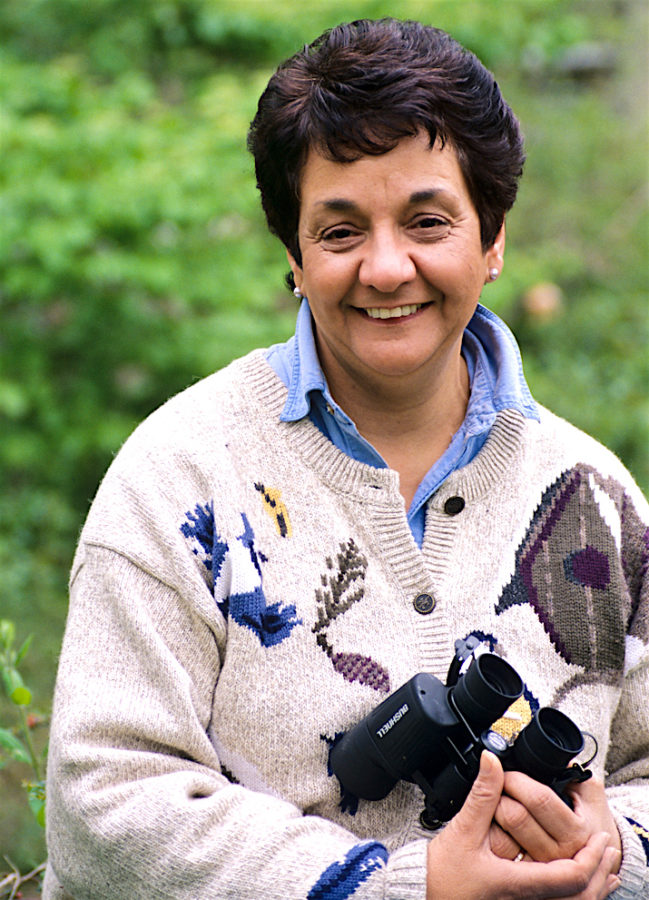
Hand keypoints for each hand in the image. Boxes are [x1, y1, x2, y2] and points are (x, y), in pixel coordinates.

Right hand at [426, 752, 620, 899]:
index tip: (598, 837)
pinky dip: (575, 894)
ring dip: (591, 884)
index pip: (568, 877)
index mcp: (516, 883)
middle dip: (598, 871)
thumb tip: (492, 761)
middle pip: (579, 897)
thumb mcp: (462, 830)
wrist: (424, 896)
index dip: (589, 857)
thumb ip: (482, 795)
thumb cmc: (442, 874)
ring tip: (602, 865)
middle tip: (606, 847)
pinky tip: (577, 883)